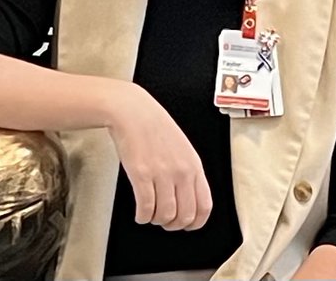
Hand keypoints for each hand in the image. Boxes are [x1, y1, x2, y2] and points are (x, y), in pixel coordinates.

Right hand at [103, 81, 212, 230]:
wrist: (131, 110)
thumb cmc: (153, 125)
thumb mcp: (181, 146)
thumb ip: (187, 171)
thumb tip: (186, 199)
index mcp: (193, 165)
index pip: (204, 206)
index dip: (196, 222)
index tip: (187, 225)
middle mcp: (180, 171)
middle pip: (185, 215)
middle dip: (174, 225)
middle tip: (165, 222)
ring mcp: (161, 173)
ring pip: (165, 215)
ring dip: (156, 220)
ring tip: (150, 215)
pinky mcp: (141, 174)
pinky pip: (146, 207)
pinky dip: (142, 216)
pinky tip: (140, 213)